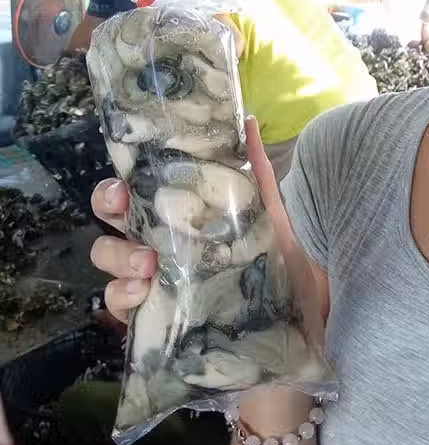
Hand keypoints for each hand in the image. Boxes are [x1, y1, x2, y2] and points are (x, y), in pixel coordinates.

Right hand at [91, 118, 328, 334]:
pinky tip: (142, 293)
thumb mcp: (271, 216)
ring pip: (110, 266)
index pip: (133, 196)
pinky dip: (123, 298)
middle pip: (112, 225)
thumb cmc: (280, 265)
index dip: (117, 187)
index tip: (125, 184)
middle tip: (126, 211)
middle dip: (110, 213)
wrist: (301, 324)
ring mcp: (156, 285)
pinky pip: (122, 309)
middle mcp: (160, 248)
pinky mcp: (159, 321)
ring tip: (147, 264)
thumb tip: (249, 119)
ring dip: (118, 259)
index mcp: (180, 220)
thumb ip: (256, 171)